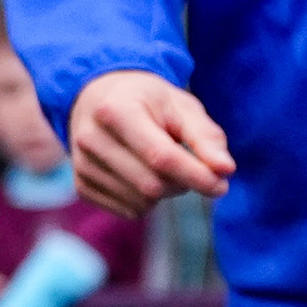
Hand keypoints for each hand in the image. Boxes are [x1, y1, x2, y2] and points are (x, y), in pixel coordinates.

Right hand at [67, 69, 234, 219]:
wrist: (97, 95)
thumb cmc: (147, 100)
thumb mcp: (180, 105)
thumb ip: (205, 137)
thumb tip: (225, 170)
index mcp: (116, 110)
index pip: (161, 157)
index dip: (196, 175)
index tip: (221, 185)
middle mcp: (90, 138)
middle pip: (152, 184)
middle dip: (182, 183)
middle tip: (190, 164)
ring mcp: (82, 164)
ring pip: (141, 202)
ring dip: (165, 192)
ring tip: (161, 164)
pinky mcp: (81, 185)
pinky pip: (128, 211)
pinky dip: (147, 200)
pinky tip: (142, 173)